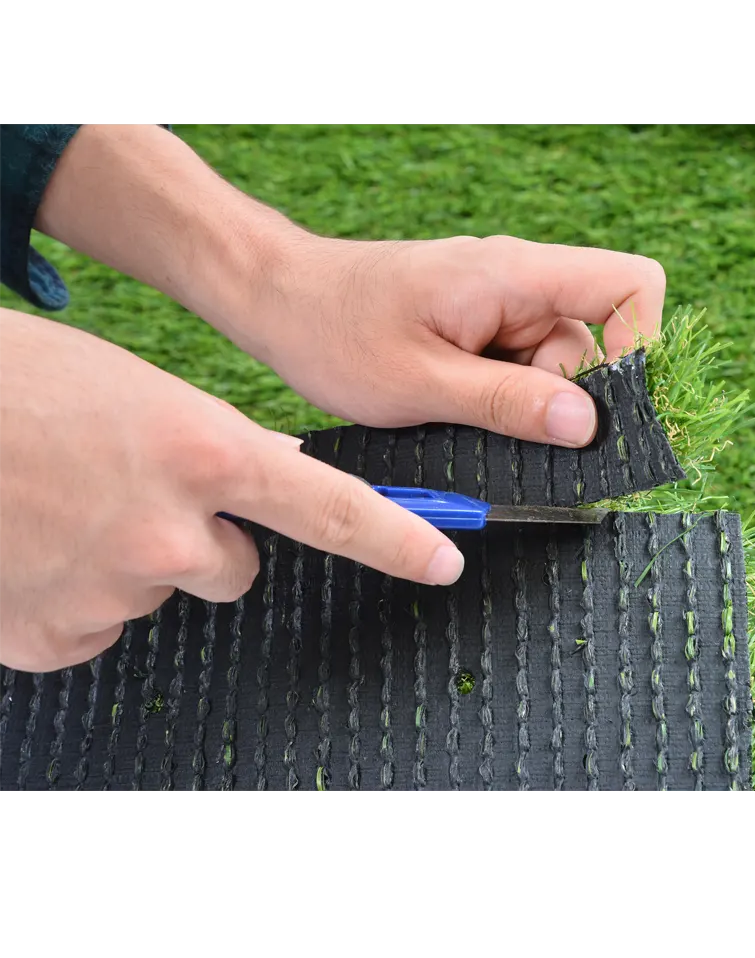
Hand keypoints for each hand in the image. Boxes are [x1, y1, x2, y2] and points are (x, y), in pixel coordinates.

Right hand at [0, 308, 463, 672]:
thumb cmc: (23, 387)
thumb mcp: (141, 395)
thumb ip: (215, 447)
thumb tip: (270, 480)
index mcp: (204, 453)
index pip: (334, 508)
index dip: (399, 540)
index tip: (444, 561)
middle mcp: (172, 531)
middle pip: (234, 567)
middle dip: (203, 540)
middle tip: (133, 493)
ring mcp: (114, 589)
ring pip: (161, 591)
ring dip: (132, 561)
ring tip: (67, 507)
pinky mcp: (56, 635)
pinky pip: (99, 623)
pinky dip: (77, 593)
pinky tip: (35, 547)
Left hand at [235, 234, 665, 442]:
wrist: (279, 300)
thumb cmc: (335, 329)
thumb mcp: (422, 383)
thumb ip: (508, 405)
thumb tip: (587, 425)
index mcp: (515, 275)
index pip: (631, 284)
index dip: (641, 345)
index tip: (603, 408)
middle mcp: (519, 282)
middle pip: (594, 344)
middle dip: (558, 399)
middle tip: (492, 423)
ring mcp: (501, 305)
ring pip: (555, 368)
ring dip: (520, 405)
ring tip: (451, 410)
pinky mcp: (482, 328)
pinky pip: (520, 370)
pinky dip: (499, 400)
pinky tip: (450, 406)